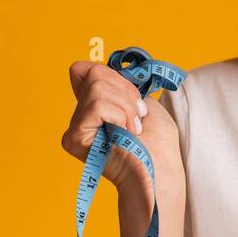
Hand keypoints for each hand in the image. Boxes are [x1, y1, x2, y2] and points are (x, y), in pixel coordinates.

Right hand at [61, 60, 182, 192]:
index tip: (133, 100)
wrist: (162, 168)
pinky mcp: (75, 138)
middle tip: (138, 117)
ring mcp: (75, 129)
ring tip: (133, 128)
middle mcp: (79, 118)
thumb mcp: (139, 99)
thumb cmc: (158, 140)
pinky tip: (127, 133)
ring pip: (97, 88)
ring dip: (126, 106)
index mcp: (92, 107)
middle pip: (93, 74)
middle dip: (125, 92)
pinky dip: (120, 115)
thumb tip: (99, 68)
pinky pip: (97, 106)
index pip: (84, 69)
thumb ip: (117, 83)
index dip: (113, 77)